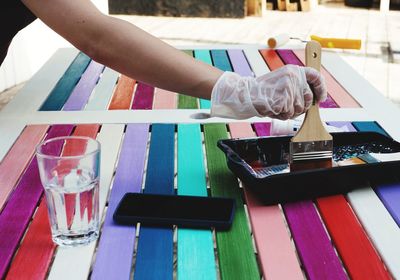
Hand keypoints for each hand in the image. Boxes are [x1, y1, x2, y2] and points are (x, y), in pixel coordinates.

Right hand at [210, 65, 326, 119]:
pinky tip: (274, 109)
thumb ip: (297, 85)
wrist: (247, 94)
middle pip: (309, 97)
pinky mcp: (283, 99)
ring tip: (278, 106)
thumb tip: (312, 97)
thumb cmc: (264, 90)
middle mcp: (293, 77)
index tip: (321, 97)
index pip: (315, 76)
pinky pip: (289, 113)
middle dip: (302, 106)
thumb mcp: (282, 80)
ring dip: (290, 112)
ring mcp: (289, 88)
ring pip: (299, 108)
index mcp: (293, 70)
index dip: (321, 88)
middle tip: (290, 107)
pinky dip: (282, 115)